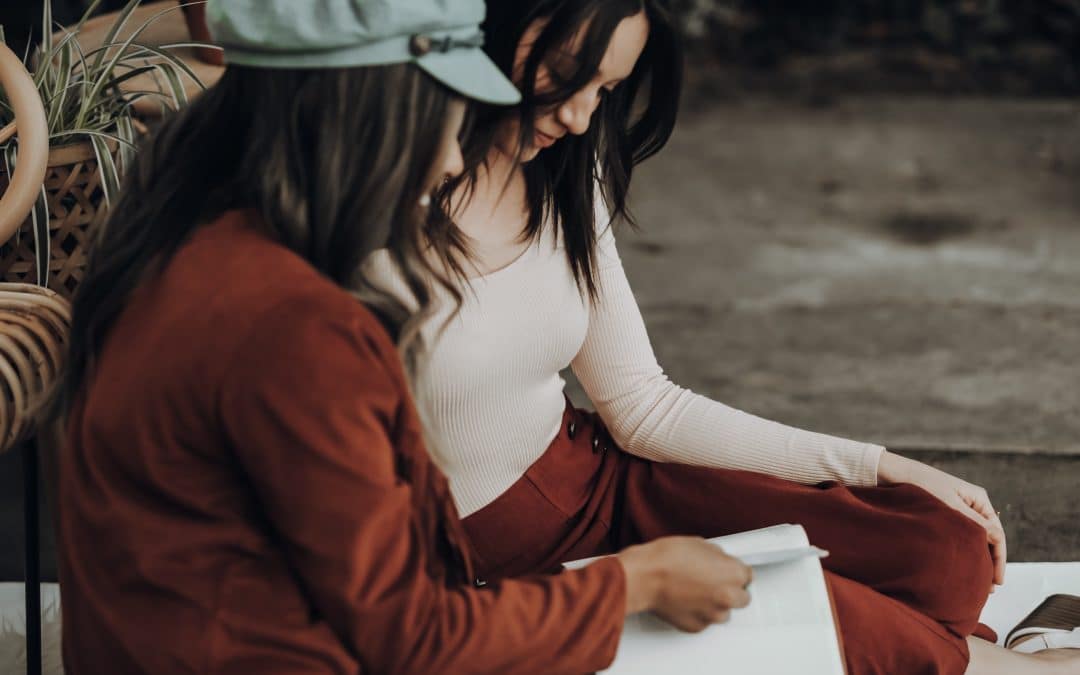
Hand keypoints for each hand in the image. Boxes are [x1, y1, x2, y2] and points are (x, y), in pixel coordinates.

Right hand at [616, 536, 752, 632]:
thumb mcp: (699, 544)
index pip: (748, 576)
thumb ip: (717, 557)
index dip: (735, 572)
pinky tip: (686, 601)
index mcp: (733, 574)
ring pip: (723, 613)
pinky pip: (704, 621)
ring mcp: (712, 614)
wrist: (645, 577)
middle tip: (714, 583)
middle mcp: (728, 597)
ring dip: (715, 604)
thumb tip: (718, 562)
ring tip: (696, 592)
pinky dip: (698, 613)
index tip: (727, 572)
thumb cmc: (667, 558)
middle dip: (731, 590)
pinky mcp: (697, 627)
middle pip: (742, 599)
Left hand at [877, 450, 1006, 584]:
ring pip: (974, 538)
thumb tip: (997, 540)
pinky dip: (963, 550)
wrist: (894, 474)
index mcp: (979, 498)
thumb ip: (974, 523)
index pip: (997, 534)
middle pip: (988, 538)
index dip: (999, 559)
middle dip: (989, 562)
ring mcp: (959, 509)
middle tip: (988, 588)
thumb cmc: (922, 486)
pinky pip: (960, 535)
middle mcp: (972, 504)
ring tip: (975, 580)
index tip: (997, 581)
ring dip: (976, 557)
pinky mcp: (945, 514)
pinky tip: (960, 564)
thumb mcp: (950, 506)